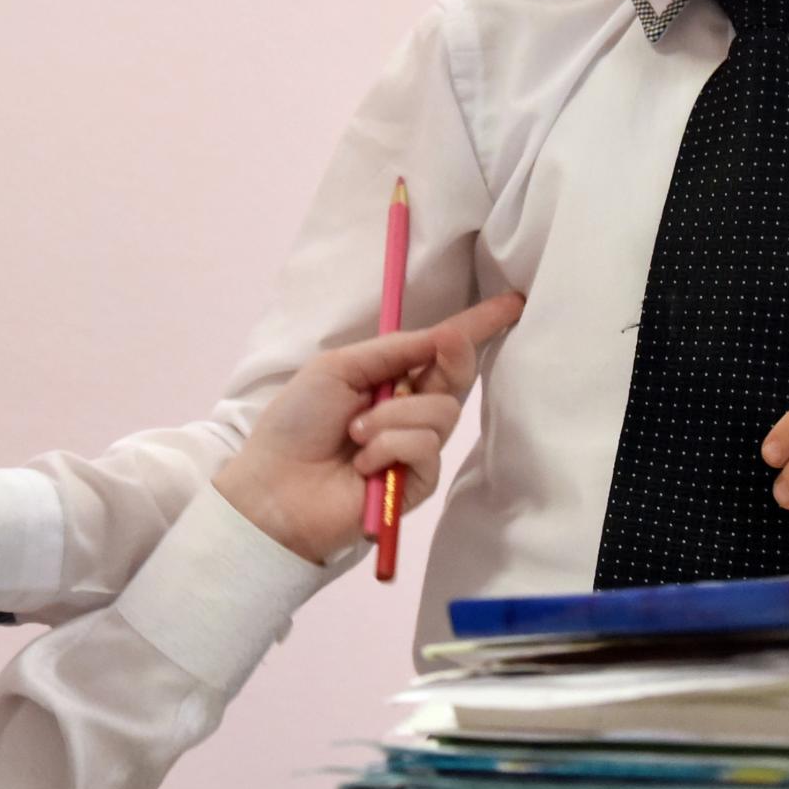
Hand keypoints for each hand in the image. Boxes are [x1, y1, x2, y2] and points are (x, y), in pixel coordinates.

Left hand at [214, 292, 523, 564]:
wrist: (275, 486)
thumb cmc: (296, 423)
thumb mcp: (338, 368)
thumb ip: (393, 350)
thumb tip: (445, 333)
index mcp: (388, 378)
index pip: (440, 350)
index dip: (476, 327)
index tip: (512, 302)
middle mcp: (409, 409)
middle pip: (457, 376)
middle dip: (453, 358)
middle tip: (442, 346)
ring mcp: (416, 447)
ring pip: (441, 412)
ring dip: (394, 415)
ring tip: (356, 433)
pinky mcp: (418, 481)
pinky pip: (425, 447)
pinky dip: (389, 446)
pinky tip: (362, 462)